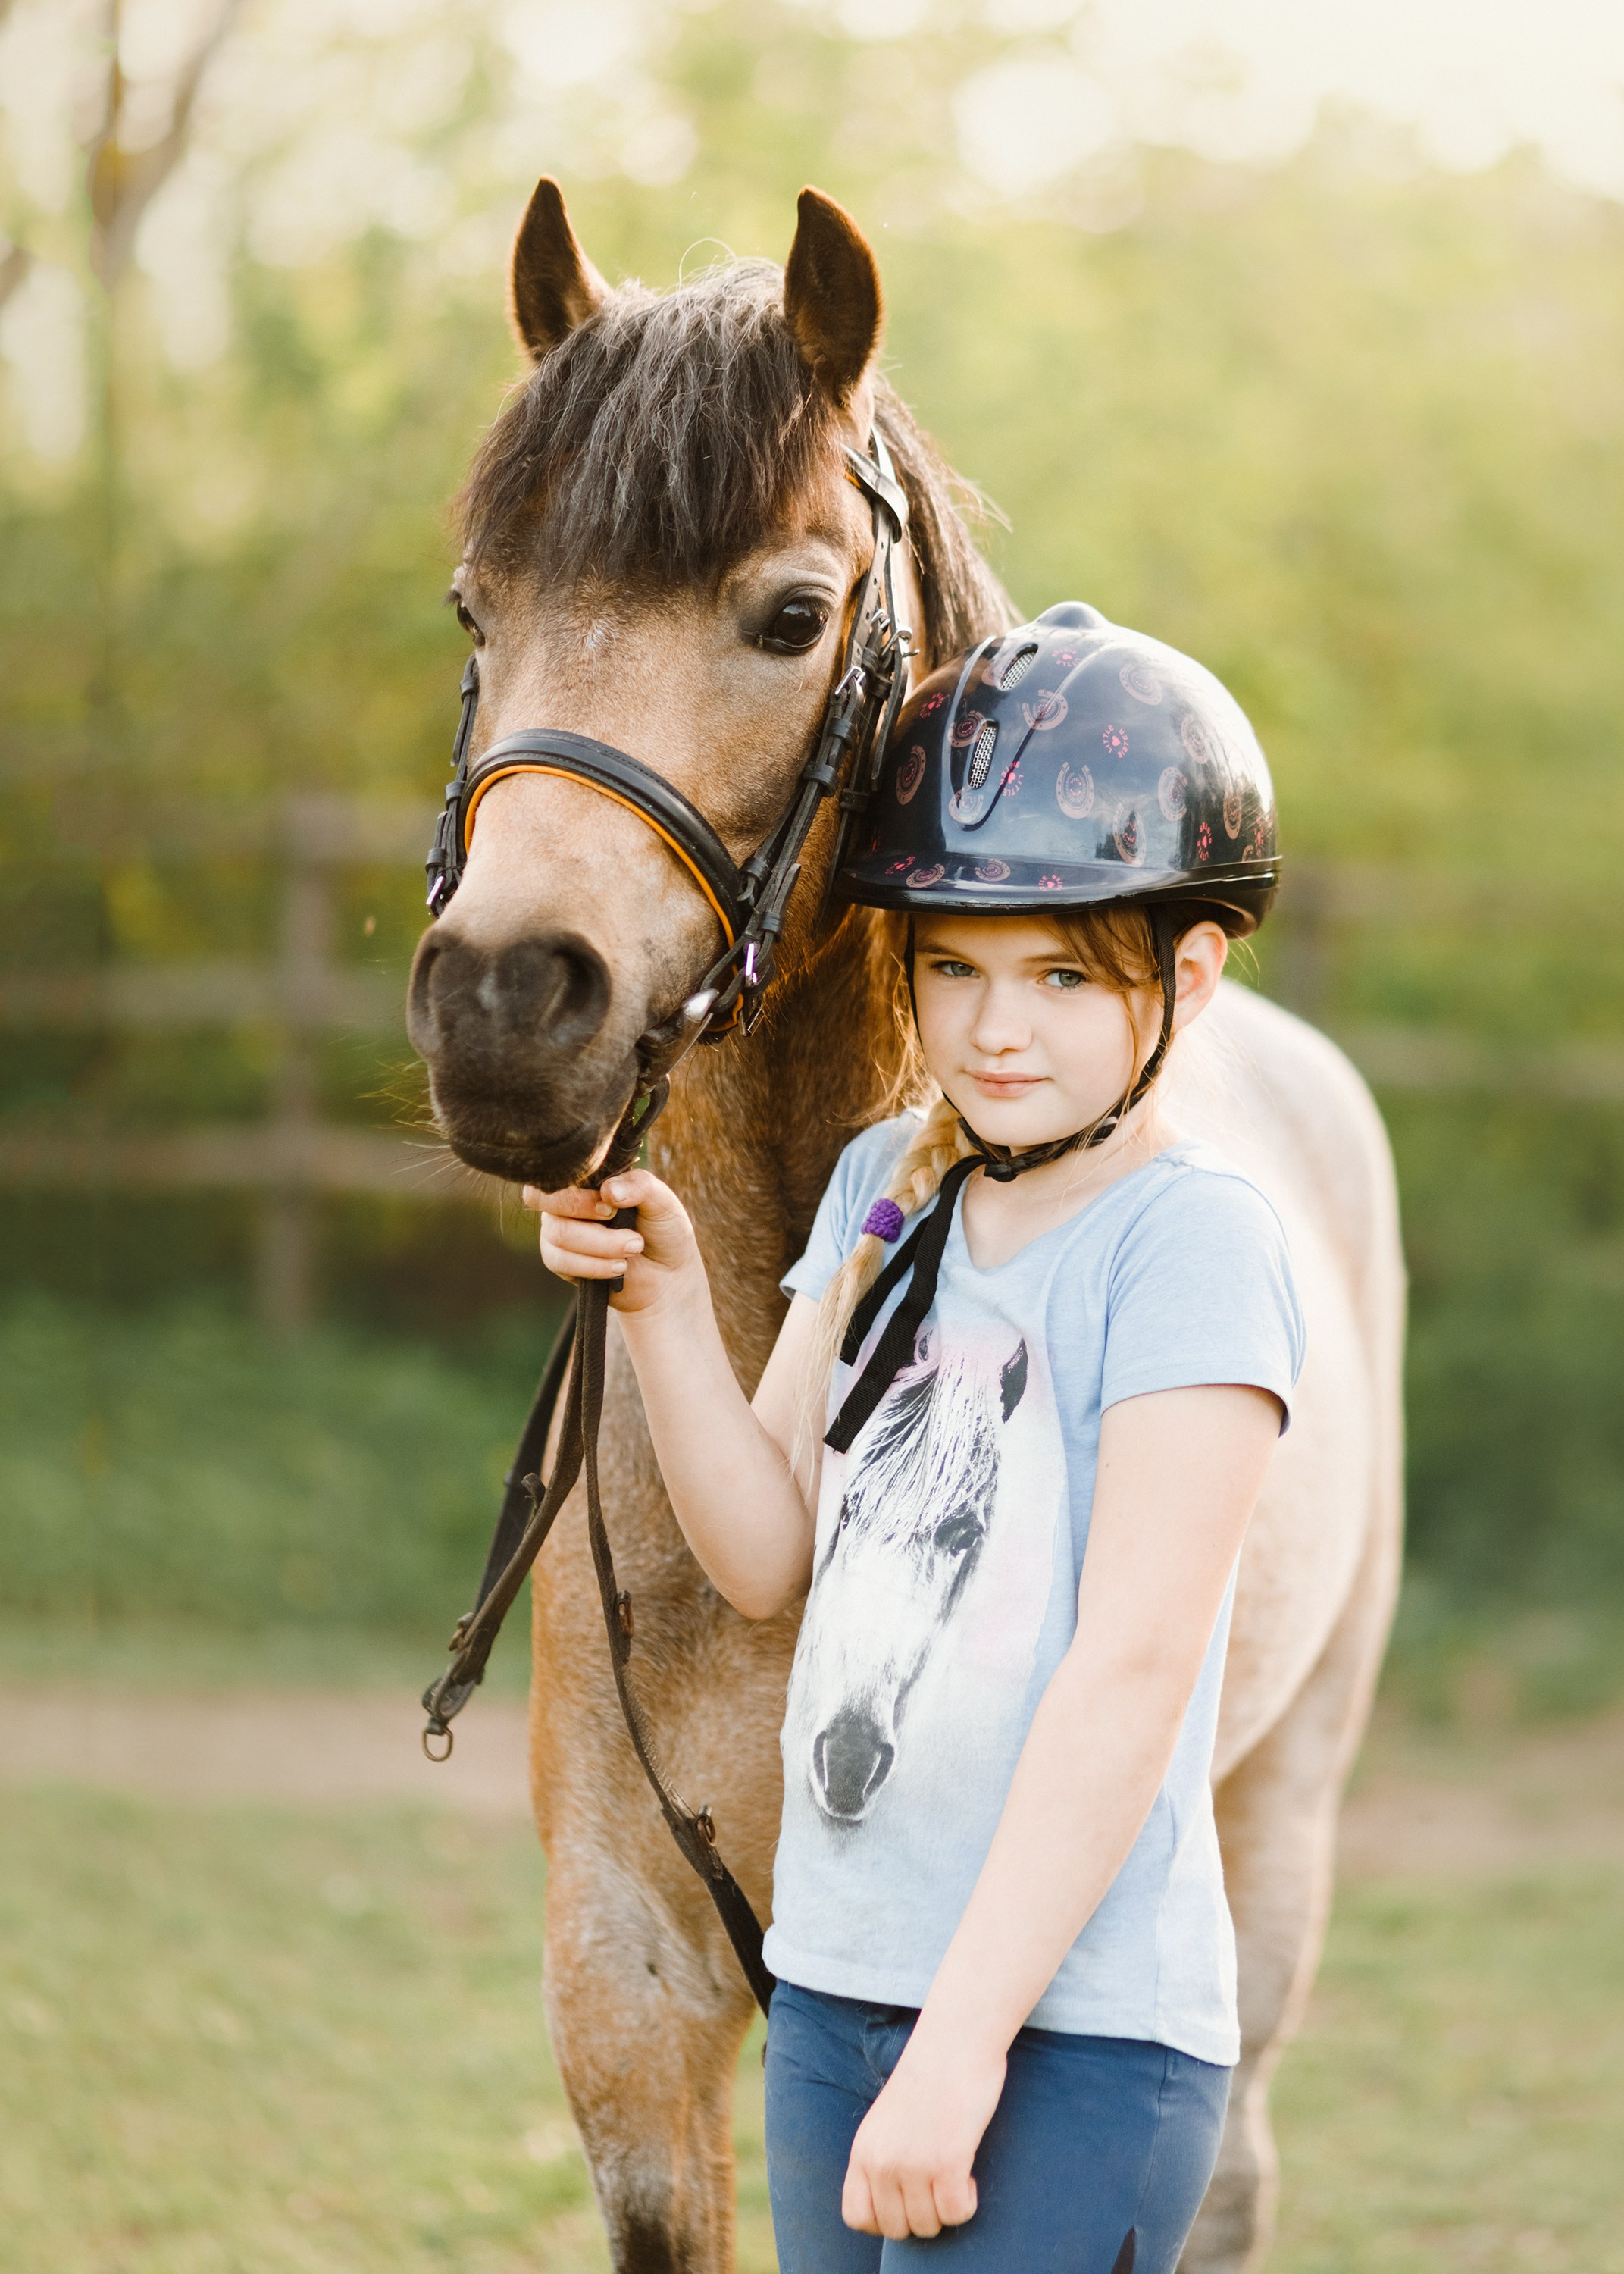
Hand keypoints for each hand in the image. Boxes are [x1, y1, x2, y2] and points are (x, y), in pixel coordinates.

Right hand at [522, 1169, 702, 1316]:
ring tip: (633, 1248)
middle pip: (545, 1200)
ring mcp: (559, 1229)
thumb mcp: (662, 1202)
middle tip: (621, 1226)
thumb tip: (607, 1190)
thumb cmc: (663, 1231)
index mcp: (588, 1178)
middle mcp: (567, 1200)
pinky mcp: (559, 1260)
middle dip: (587, 1215)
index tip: (612, 1206)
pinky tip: (618, 1267)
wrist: (667, 1276)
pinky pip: (559, 1260)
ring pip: (558, 1234)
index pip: (558, 1171)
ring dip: (601, 1245)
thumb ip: (640, 1186)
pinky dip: (593, 1266)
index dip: (578, 1189)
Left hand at [841, 2030, 1004, 2239]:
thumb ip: (883, 2158)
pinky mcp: (947, 2162)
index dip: (884, 2220)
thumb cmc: (928, 2078)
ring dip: (946, 2209)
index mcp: (863, 2150)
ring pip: (928, 2226)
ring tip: (955, 2175)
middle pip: (896, 2229)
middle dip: (921, 2216)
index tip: (907, 2201)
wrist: (953, 2042)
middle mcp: (881, 2161)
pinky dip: (968, 2204)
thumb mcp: (887, 2120)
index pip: (856, 2217)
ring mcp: (912, 2164)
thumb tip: (893, 2204)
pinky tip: (968, 2176)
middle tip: (938, 2187)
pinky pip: (956, 2214)